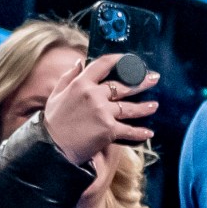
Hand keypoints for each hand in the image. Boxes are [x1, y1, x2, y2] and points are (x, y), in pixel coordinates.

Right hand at [42, 53, 158, 167]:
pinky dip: (139, 133)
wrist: (52, 147)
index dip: (120, 60)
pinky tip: (149, 133)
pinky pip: (128, 130)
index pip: (103, 64)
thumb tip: (79, 62)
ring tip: (154, 105)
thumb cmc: (54, 122)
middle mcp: (93, 95)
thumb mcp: (56, 95)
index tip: (131, 60)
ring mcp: (102, 112)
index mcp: (81, 83)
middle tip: (154, 78)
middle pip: (123, 85)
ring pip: (129, 107)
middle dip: (141, 81)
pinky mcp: (108, 130)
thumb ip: (68, 77)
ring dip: (144, 107)